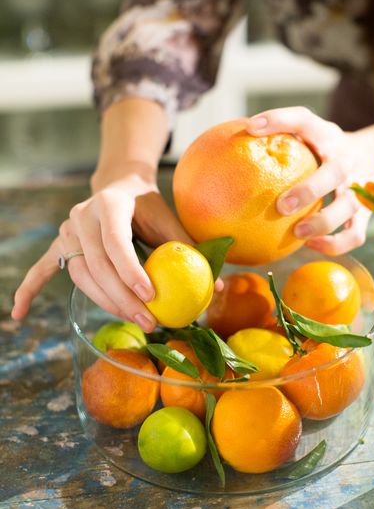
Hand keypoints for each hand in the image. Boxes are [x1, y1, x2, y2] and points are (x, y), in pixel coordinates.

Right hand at [11, 175, 191, 330]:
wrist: (120, 185)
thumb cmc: (148, 205)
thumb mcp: (169, 218)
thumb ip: (191, 248)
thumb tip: (219, 285)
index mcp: (108, 203)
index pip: (115, 241)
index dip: (130, 270)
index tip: (151, 295)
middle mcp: (81, 216)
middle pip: (97, 265)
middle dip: (123, 297)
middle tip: (151, 321)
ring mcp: (66, 231)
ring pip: (80, 275)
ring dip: (105, 303)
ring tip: (136, 323)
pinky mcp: (59, 245)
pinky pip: (42, 269)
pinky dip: (30, 290)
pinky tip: (18, 314)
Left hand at [246, 107, 373, 254]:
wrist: (371, 155)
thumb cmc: (320, 149)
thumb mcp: (303, 135)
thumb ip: (271, 139)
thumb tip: (221, 148)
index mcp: (327, 136)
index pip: (304, 121)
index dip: (279, 121)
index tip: (252, 128)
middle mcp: (346, 160)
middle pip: (334, 172)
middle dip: (309, 190)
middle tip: (282, 205)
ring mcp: (359, 188)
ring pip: (348, 207)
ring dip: (323, 222)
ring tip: (297, 233)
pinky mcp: (365, 214)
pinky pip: (354, 234)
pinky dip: (335, 244)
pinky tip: (309, 246)